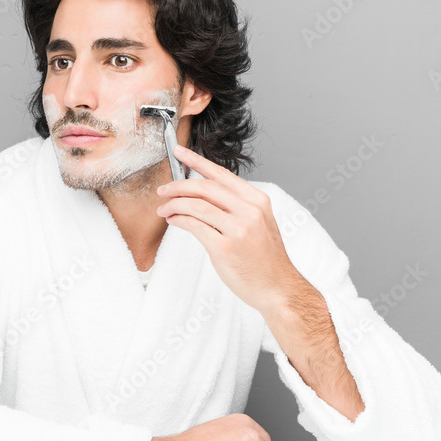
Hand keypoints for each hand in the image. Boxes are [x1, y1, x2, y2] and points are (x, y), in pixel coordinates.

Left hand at [155, 144, 301, 314]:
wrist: (278, 288)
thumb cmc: (265, 259)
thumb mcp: (259, 224)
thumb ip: (236, 207)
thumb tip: (203, 194)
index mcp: (257, 201)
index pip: (222, 174)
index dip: (197, 161)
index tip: (179, 152)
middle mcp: (249, 211)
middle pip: (205, 187)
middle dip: (178, 185)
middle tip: (163, 190)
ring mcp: (238, 229)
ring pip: (196, 206)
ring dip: (174, 205)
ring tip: (164, 209)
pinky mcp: (225, 248)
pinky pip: (194, 226)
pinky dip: (179, 220)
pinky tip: (173, 221)